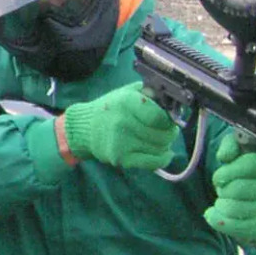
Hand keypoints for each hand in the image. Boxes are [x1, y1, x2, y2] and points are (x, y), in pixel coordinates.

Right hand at [60, 83, 179, 169]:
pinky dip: (162, 159)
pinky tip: (165, 155)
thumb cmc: (109, 109)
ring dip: (165, 145)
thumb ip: (149, 93)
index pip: (161, 117)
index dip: (170, 120)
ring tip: (160, 140)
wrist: (83, 128)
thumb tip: (172, 102)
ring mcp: (122, 142)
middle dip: (170, 133)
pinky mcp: (121, 158)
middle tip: (167, 131)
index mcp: (127, 102)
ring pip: (160, 148)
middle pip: (163, 134)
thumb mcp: (126, 92)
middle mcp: (124, 122)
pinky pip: (152, 162)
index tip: (169, 120)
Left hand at [204, 133, 255, 245]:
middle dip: (222, 189)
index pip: (249, 163)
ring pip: (232, 208)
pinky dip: (217, 220)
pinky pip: (232, 226)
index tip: (220, 177)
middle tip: (224, 190)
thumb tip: (224, 156)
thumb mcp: (243, 154)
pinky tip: (215, 214)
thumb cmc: (250, 177)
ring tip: (225, 201)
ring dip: (220, 204)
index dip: (227, 170)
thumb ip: (232, 144)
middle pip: (237, 188)